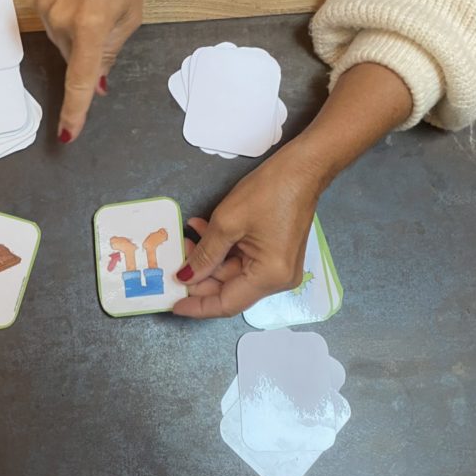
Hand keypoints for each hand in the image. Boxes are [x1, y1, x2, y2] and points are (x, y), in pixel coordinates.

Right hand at [26, 0, 145, 141]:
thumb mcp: (130, 14)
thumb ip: (110, 53)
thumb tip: (95, 85)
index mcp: (91, 26)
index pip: (79, 80)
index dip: (75, 111)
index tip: (68, 135)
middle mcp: (62, 20)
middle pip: (72, 57)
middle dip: (87, 51)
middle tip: (104, 21)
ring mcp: (44, 8)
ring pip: (61, 41)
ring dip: (77, 32)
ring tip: (92, 0)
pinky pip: (52, 23)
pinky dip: (66, 18)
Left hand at [173, 141, 325, 317]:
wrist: (302, 168)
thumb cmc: (270, 192)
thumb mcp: (226, 223)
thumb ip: (204, 255)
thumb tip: (186, 277)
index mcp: (270, 277)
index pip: (226, 304)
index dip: (197, 306)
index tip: (173, 304)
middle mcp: (277, 279)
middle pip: (228, 288)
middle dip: (199, 275)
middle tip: (176, 257)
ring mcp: (278, 267)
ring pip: (231, 272)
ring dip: (208, 257)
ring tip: (187, 237)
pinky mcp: (275, 254)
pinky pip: (242, 259)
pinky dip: (222, 248)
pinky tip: (203, 231)